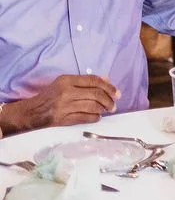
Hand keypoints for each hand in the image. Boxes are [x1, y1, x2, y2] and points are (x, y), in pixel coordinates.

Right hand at [1, 75, 118, 132]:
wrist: (34, 111)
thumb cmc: (51, 95)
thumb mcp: (66, 83)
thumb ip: (85, 81)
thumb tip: (107, 80)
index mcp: (67, 80)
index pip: (93, 80)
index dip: (108, 86)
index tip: (116, 92)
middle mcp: (66, 92)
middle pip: (95, 94)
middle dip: (109, 100)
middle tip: (114, 104)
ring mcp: (65, 106)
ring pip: (92, 106)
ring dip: (104, 109)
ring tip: (108, 109)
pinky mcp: (64, 119)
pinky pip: (86, 118)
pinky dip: (95, 117)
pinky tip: (98, 116)